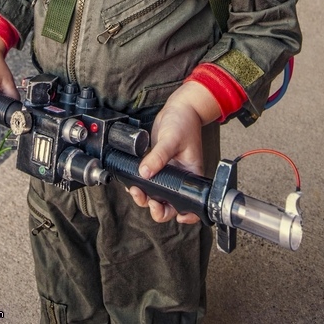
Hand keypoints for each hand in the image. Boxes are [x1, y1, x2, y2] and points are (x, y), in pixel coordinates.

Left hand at [128, 82, 220, 223]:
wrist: (178, 108)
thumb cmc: (184, 122)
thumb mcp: (171, 139)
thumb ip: (158, 156)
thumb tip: (144, 173)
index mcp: (191, 176)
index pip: (190, 205)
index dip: (182, 215)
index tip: (167, 210)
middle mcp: (180, 178)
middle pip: (169, 205)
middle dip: (155, 207)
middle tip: (144, 197)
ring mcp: (169, 173)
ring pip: (156, 195)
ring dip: (145, 197)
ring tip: (135, 189)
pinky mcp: (158, 165)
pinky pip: (149, 181)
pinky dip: (140, 185)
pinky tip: (132, 181)